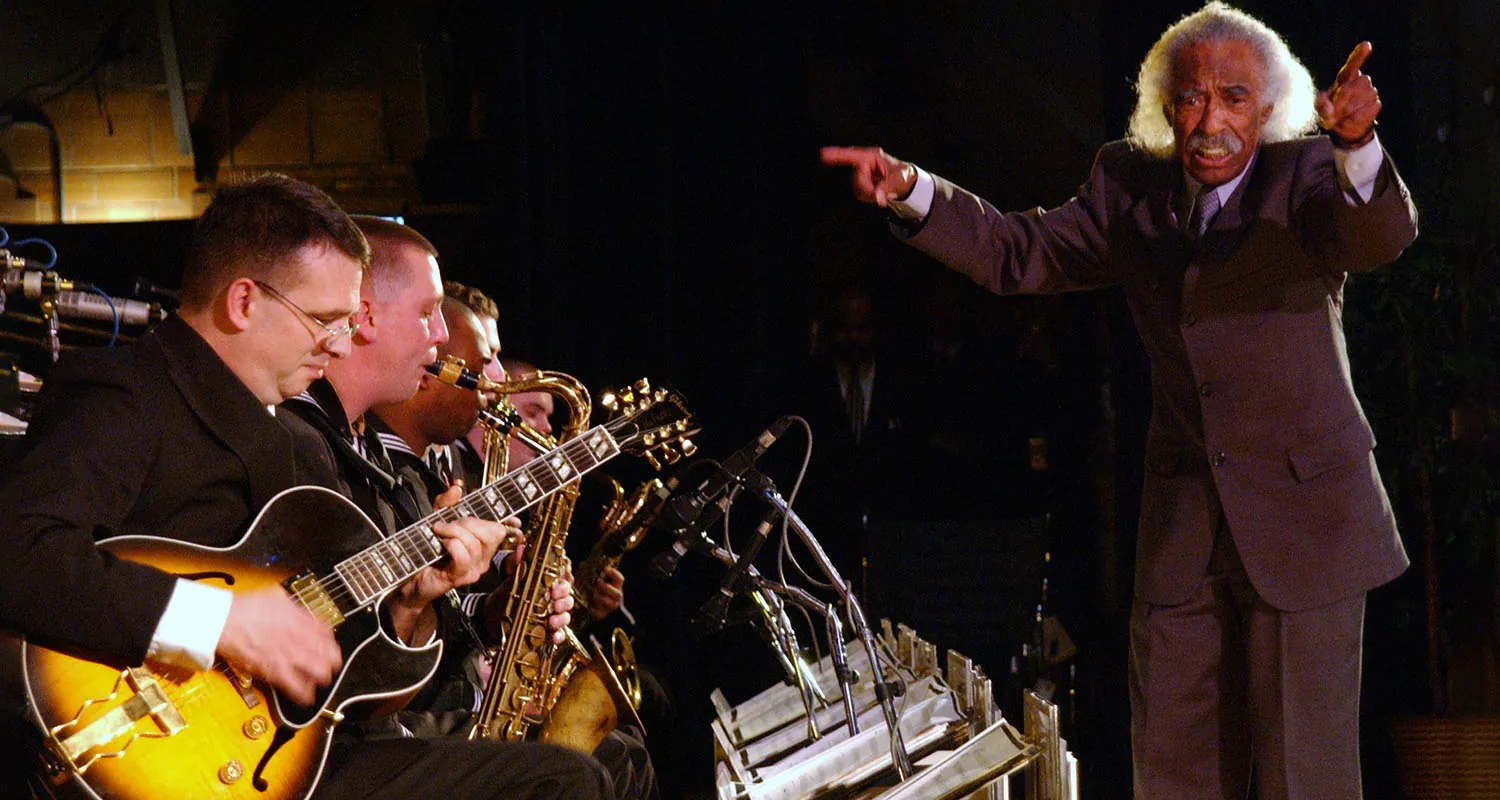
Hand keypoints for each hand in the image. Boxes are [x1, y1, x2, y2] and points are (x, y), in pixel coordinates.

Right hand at [216, 587, 341, 705]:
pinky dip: (304, 694)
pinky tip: (306, 697)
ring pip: (319, 672)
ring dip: (322, 676)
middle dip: (332, 660)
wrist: (226, 621)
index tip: (330, 645)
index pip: (327, 634)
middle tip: (331, 664)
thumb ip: (294, 607)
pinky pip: (296, 688)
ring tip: (321, 679)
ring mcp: (289, 656)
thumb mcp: (277, 596)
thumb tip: (300, 611)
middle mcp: (300, 639)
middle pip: (329, 654)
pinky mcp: (275, 671)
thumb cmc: (246, 607)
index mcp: (302, 621)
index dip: (331, 641)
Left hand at [398, 514, 516, 608]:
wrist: (411, 577)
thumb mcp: (436, 519)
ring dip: (453, 531)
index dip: (510, 522)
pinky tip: (440, 544)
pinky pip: (463, 555)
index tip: (514, 518)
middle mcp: (484, 557)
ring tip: (439, 532)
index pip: (503, 531)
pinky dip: (451, 544)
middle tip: (447, 524)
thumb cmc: (426, 550)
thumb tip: (457, 489)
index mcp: (482, 543)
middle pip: (492, 532)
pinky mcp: (461, 576)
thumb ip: (446, 503)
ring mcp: (474, 568)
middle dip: (469, 522)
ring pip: (475, 542)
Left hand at [482, 548, 572, 643]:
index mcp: (546, 585)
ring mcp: (550, 615)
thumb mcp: (511, 583)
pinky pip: (558, 633)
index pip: (564, 580)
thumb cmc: (504, 597)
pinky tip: (554, 636)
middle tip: (555, 602)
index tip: (556, 585)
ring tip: (551, 620)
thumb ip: (520, 566)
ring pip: (565, 615)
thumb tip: (522, 547)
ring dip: (562, 618)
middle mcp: (551, 600)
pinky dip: (558, 635)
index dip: (564, 582)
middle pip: (567, 598)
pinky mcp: (546, 631)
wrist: (490, 619)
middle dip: (564, 600)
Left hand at [588, 566, 624, 621]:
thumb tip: (588, 565)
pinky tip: (590, 607)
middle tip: (598, 582)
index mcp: (615, 586)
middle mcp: (615, 597)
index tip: (605, 569)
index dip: (614, 574)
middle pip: (618, 594)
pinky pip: (600, 614)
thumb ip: (594, 573)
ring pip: (611, 604)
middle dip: (607, 588)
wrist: (588, 604)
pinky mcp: (602, 615)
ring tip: (593, 595)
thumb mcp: (594, 579)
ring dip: (601, 598)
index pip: (620, 579)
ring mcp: (610, 607)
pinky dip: (595, 610)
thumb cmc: (592, 588)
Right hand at [820, 146, 917, 206]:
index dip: (837, 155)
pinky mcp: (859, 184)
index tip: (822, 154)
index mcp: (872, 156)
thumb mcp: (900, 178)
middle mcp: (863, 163)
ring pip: (857, 189)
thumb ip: (887, 187)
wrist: (905, 182)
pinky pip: (859, 194)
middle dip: (868, 189)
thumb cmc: (903, 174)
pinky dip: (869, 197)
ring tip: (884, 192)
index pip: (852, 155)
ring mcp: (860, 174)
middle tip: (883, 194)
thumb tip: (877, 198)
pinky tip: (878, 193)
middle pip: (856, 179)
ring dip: (869, 194)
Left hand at [1315, 41, 1379, 148]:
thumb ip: (1322, 106)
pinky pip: (1370, 108)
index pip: (1352, 64)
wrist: (1342, 128)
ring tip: (1342, 116)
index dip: (1359, 55)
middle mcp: (1358, 82)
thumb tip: (1330, 111)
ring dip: (1351, 109)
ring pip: (1367, 95)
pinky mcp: (1376, 104)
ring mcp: (1370, 92)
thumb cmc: (1330, 112)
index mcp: (1344, 78)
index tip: (1366, 45)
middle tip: (1335, 110)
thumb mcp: (1320, 108)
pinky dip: (1357, 118)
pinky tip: (1350, 121)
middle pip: (1361, 81)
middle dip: (1347, 97)